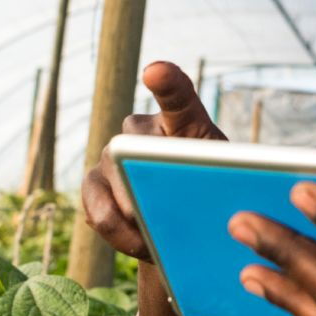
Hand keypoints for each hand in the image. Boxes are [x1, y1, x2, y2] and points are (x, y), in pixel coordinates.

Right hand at [81, 61, 225, 260]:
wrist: (183, 225)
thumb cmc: (210, 197)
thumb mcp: (223, 187)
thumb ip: (209, 183)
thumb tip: (184, 203)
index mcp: (183, 121)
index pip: (177, 94)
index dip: (166, 82)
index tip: (155, 72)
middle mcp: (139, 129)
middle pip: (136, 147)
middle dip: (143, 183)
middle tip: (162, 215)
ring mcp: (111, 154)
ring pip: (112, 181)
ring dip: (132, 219)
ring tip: (153, 244)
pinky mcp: (91, 183)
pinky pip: (97, 210)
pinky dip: (117, 234)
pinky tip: (137, 244)